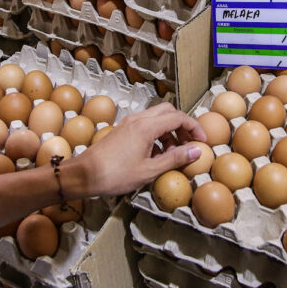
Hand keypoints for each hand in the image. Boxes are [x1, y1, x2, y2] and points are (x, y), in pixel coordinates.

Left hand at [68, 103, 205, 197]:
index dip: (194, 128)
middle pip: (168, 112)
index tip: (202, 141)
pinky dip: (156, 135)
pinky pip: (145, 126)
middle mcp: (138, 120)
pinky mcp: (122, 130)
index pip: (178, 117)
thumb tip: (195, 151)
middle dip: (182, 126)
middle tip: (189, 144)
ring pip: (156, 118)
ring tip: (173, 154)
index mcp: (146, 127)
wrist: (83, 175)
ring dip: (169, 132)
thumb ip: (175, 159)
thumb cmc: (114, 175)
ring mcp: (128, 124)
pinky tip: (156, 155)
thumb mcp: (149, 170)